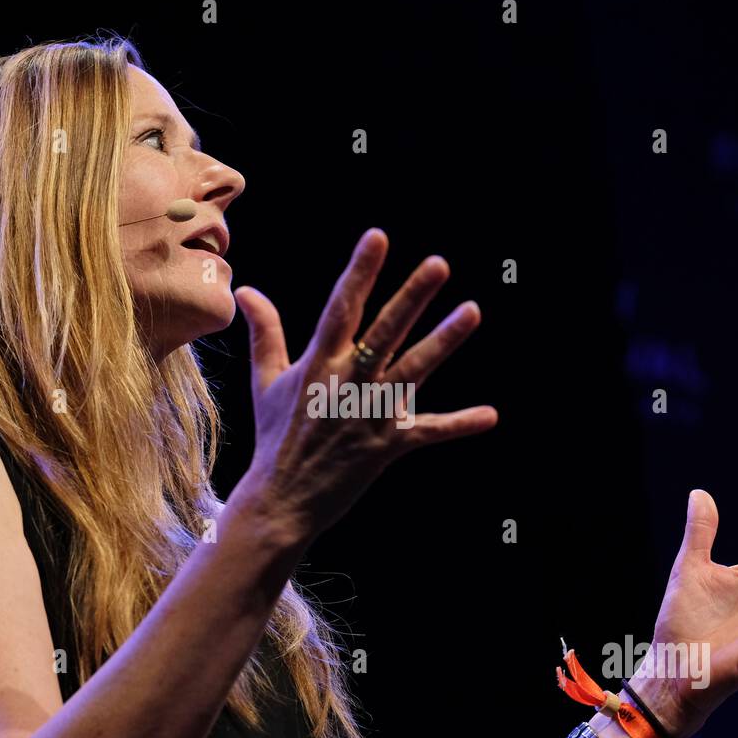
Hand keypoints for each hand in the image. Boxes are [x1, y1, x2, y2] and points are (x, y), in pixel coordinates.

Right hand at [231, 228, 497, 540]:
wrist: (281, 500)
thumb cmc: (277, 437)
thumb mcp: (267, 381)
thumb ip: (266, 332)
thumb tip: (247, 290)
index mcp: (319, 363)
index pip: (341, 307)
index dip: (360, 271)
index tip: (378, 237)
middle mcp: (347, 383)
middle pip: (385, 331)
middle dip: (412, 296)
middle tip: (439, 264)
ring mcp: (369, 414)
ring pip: (413, 370)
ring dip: (444, 341)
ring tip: (473, 311)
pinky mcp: (387, 446)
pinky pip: (428, 431)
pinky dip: (459, 424)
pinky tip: (490, 416)